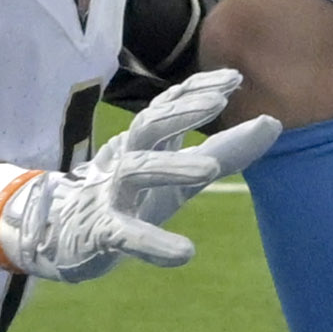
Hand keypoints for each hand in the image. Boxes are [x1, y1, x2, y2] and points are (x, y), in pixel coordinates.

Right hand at [0, 69, 281, 281]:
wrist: (57, 233)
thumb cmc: (130, 198)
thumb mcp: (179, 175)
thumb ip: (225, 151)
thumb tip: (275, 122)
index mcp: (144, 145)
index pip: (169, 107)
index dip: (197, 90)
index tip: (234, 78)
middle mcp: (125, 161)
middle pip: (149, 126)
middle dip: (181, 111)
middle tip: (219, 101)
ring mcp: (110, 194)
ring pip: (135, 171)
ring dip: (170, 167)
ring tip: (209, 172)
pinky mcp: (99, 232)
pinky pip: (124, 235)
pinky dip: (153, 243)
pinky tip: (184, 253)